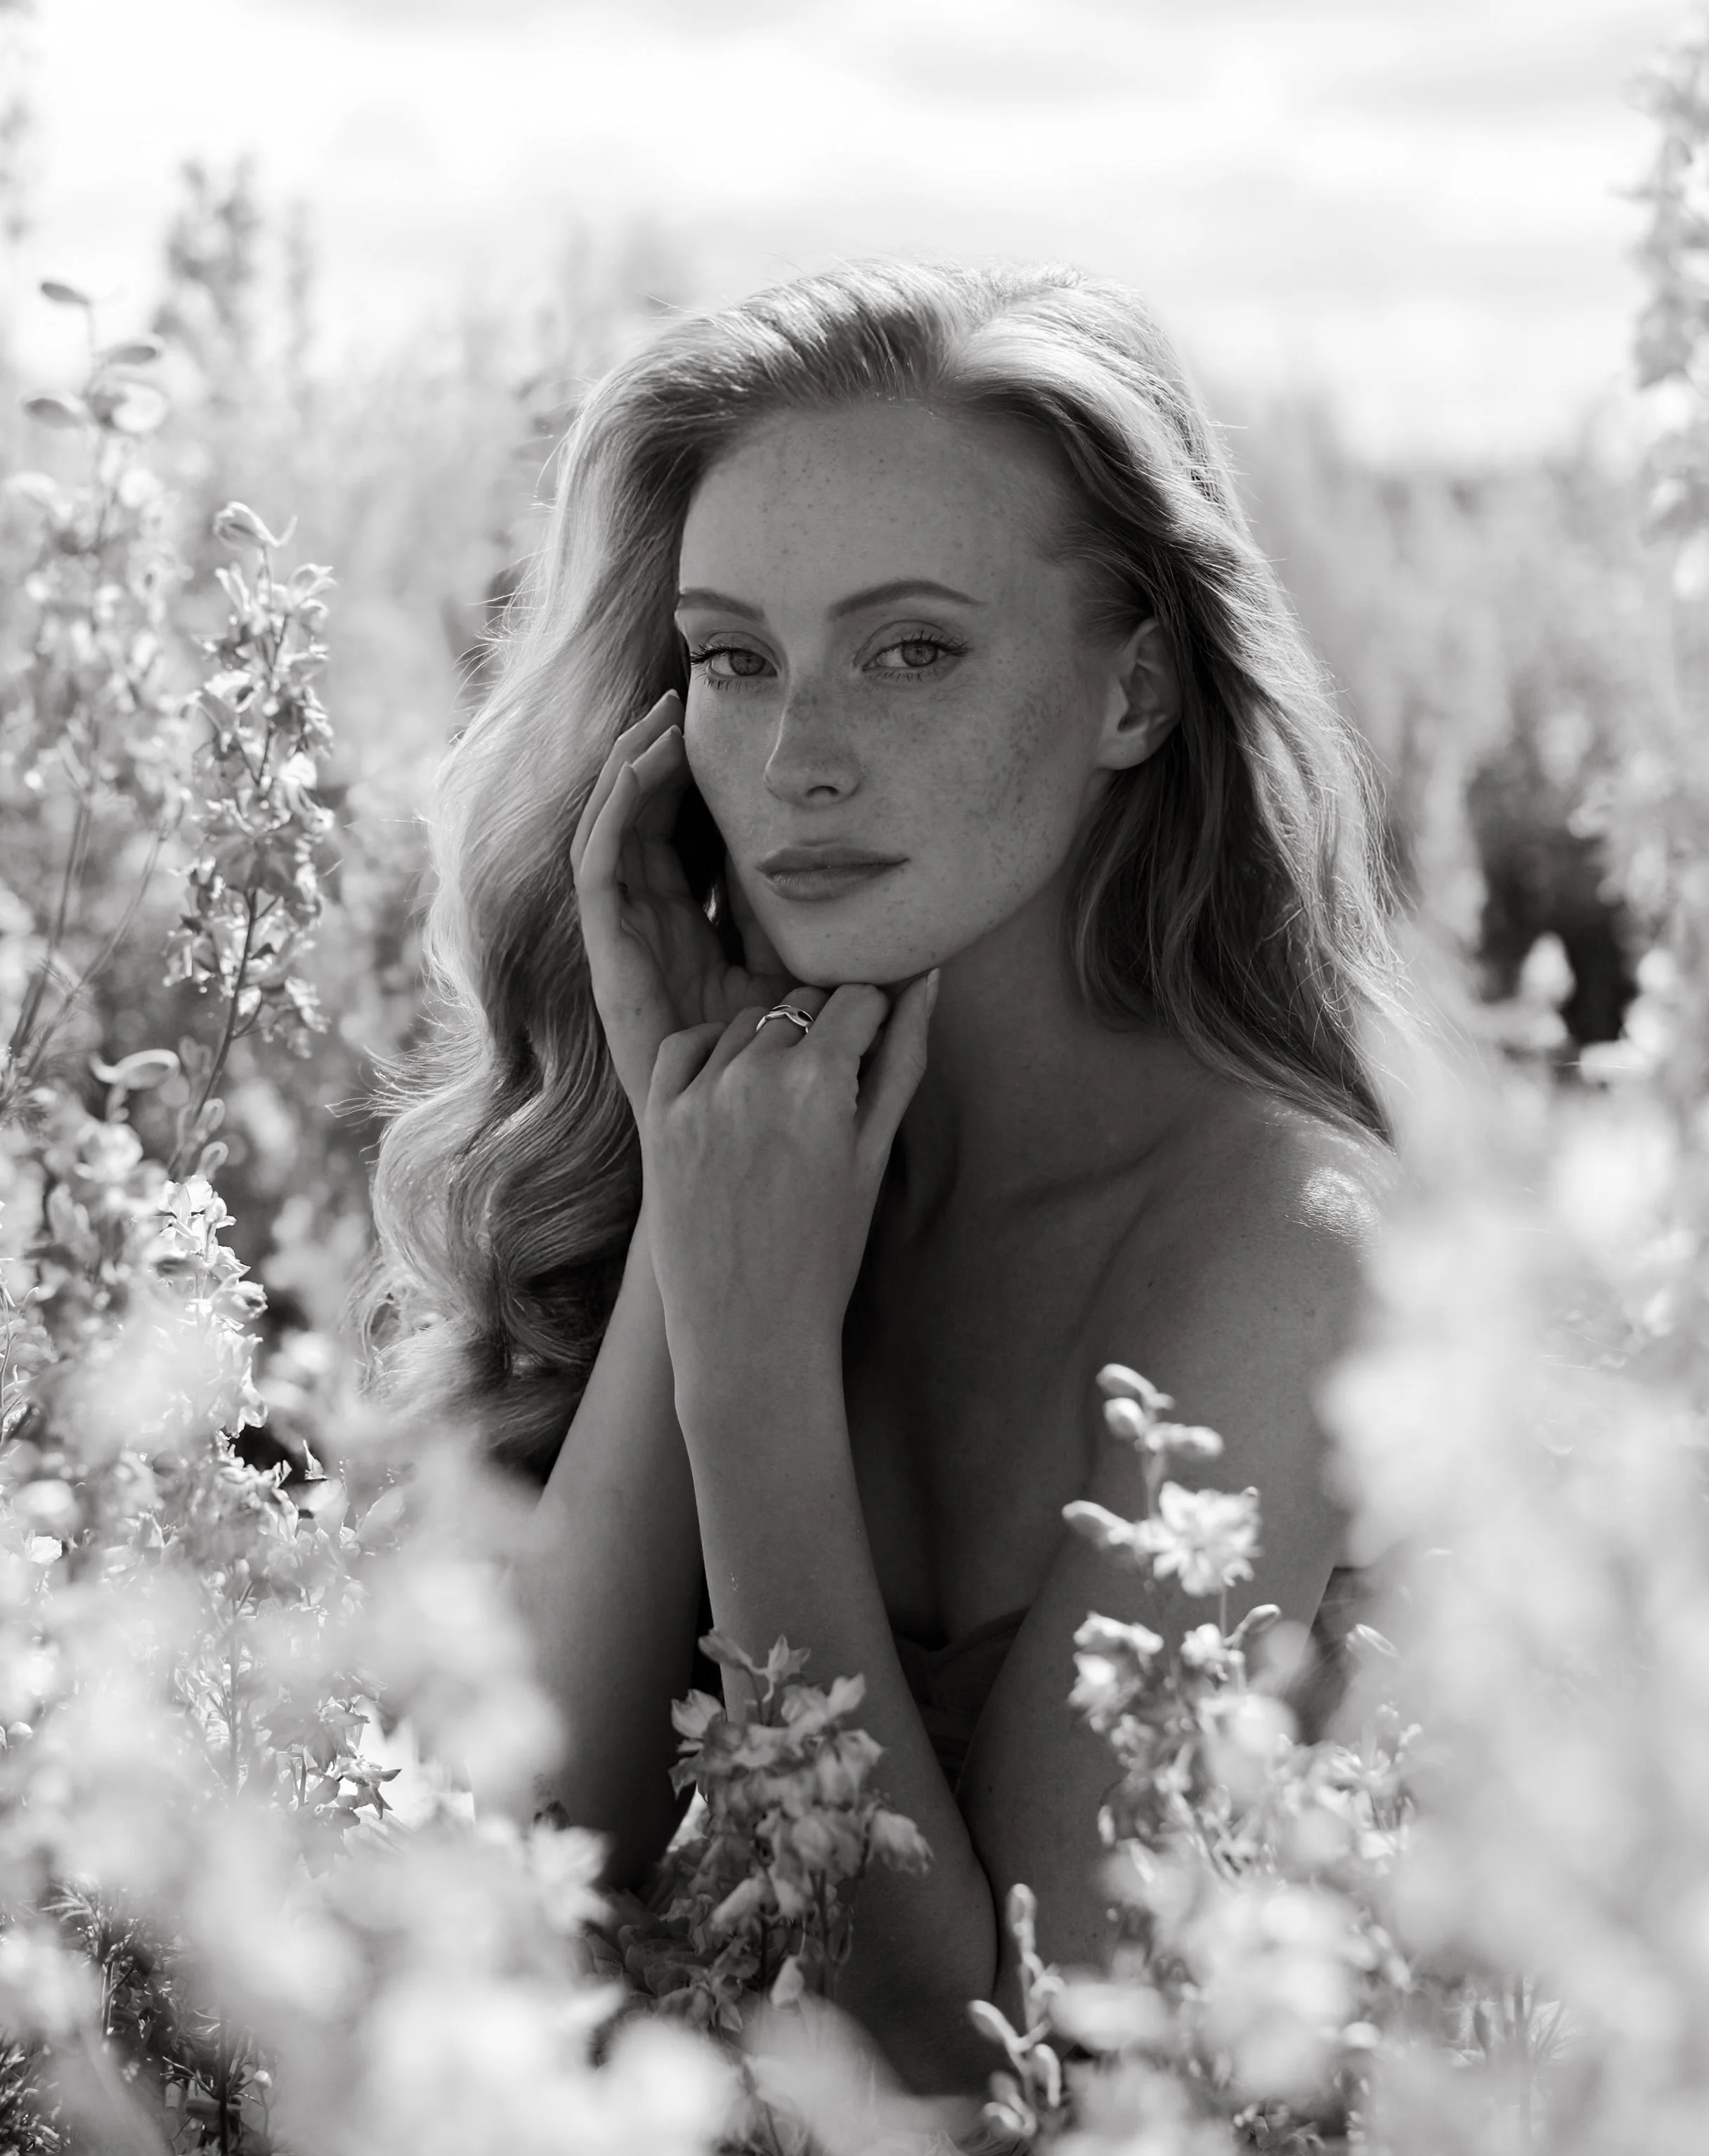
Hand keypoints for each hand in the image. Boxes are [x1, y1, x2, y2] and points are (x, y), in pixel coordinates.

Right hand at [570, 691, 792, 1118]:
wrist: (747, 1152)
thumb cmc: (785, 1082)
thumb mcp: (806, 981)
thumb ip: (811, 931)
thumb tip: (852, 864)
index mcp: (692, 939)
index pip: (681, 843)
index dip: (694, 785)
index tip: (726, 727)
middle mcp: (649, 937)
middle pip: (638, 827)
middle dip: (654, 760)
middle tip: (682, 698)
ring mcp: (623, 948)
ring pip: (609, 834)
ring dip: (627, 771)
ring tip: (658, 718)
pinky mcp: (607, 960)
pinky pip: (596, 869)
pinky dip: (613, 810)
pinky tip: (641, 765)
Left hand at [642, 974, 937, 1418]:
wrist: (748, 1331)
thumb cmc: (827, 1251)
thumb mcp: (875, 1154)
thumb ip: (902, 1059)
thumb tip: (928, 979)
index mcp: (820, 1081)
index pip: (858, 999)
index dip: (873, 1022)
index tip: (872, 1052)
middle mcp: (755, 1074)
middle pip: (802, 1006)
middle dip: (822, 1034)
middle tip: (829, 1094)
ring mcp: (699, 1095)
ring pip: (748, 1024)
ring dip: (769, 1046)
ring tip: (781, 1110)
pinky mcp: (658, 1117)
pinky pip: (688, 1046)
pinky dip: (713, 1054)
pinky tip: (733, 1093)